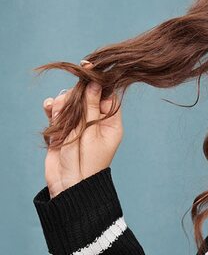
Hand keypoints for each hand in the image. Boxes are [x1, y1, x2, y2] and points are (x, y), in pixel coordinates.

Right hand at [42, 61, 122, 196]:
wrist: (69, 185)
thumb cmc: (86, 163)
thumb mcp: (90, 132)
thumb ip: (90, 107)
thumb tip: (94, 82)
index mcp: (111, 124)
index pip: (108, 95)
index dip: (99, 82)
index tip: (88, 69)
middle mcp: (96, 122)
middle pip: (88, 95)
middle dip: (78, 94)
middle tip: (72, 101)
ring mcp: (79, 125)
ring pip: (72, 101)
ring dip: (64, 102)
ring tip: (59, 112)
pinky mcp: (63, 128)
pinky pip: (58, 110)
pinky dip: (54, 107)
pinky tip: (50, 109)